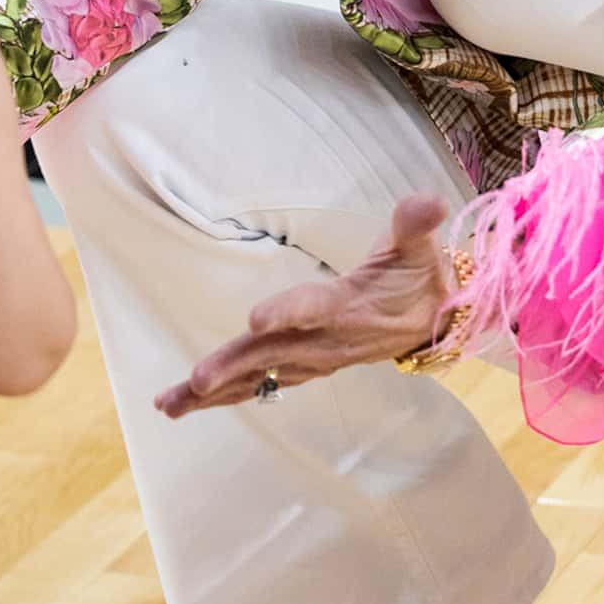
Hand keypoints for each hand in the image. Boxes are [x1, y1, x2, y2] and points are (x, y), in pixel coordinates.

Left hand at [156, 195, 452, 417]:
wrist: (434, 324)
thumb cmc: (419, 279)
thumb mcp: (419, 248)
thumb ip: (415, 224)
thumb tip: (429, 199)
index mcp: (346, 306)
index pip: (312, 309)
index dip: (286, 313)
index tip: (255, 319)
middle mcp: (325, 340)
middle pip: (272, 355)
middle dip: (232, 368)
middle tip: (195, 382)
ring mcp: (313, 359)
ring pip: (260, 379)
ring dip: (216, 393)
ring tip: (170, 403)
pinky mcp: (306, 368)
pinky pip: (262, 386)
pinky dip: (227, 395)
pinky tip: (190, 402)